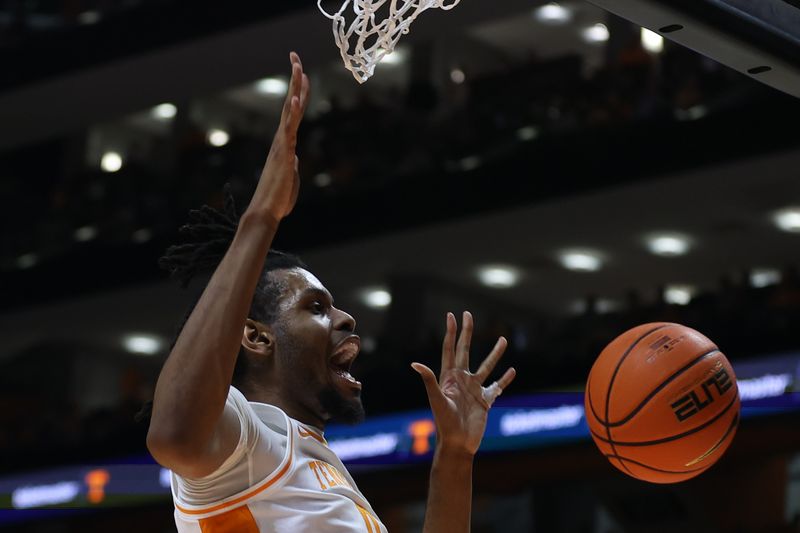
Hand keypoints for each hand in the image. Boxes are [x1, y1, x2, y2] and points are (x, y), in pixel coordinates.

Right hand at [248, 51, 309, 223]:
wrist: (267, 212)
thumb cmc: (277, 199)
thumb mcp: (290, 177)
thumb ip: (292, 164)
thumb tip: (295, 156)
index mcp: (285, 143)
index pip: (293, 112)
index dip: (298, 92)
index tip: (303, 73)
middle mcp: (282, 139)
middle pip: (291, 104)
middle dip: (295, 80)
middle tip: (296, 56)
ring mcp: (282, 145)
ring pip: (290, 112)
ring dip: (294, 88)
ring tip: (298, 67)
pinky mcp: (284, 154)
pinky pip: (288, 130)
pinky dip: (291, 114)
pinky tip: (294, 99)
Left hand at [412, 311, 515, 455]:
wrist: (457, 444)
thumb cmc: (444, 423)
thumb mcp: (436, 400)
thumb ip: (429, 381)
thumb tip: (415, 364)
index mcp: (449, 377)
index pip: (450, 349)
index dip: (451, 332)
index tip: (451, 315)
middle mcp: (462, 379)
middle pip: (466, 350)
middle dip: (467, 333)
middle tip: (468, 315)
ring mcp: (474, 389)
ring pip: (487, 366)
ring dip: (495, 353)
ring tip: (503, 339)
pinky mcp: (485, 401)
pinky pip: (497, 387)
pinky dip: (505, 379)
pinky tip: (512, 371)